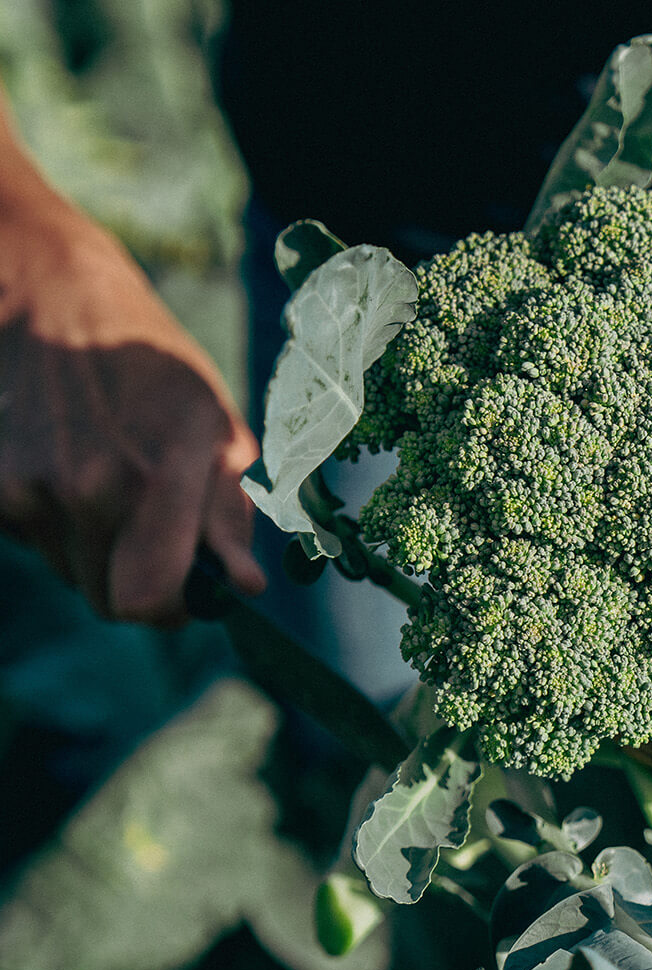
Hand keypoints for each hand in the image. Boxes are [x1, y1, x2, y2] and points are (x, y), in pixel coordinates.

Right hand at [0, 201, 265, 621]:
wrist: (48, 297)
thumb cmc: (151, 363)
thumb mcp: (215, 425)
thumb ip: (228, 514)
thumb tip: (241, 587)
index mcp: (156, 476)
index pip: (148, 600)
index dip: (171, 609)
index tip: (187, 592)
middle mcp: (87, 489)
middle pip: (108, 599)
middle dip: (137, 581)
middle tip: (153, 534)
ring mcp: (28, 489)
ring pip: (70, 572)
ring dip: (96, 550)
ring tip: (109, 482)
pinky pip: (32, 541)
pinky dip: (54, 524)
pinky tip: (66, 468)